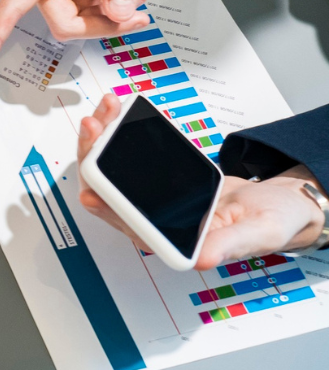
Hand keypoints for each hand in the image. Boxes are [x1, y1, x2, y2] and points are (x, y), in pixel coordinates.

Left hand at [76, 95, 323, 269]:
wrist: (279, 204)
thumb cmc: (271, 223)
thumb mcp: (258, 233)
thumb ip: (230, 245)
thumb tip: (202, 259)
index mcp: (175, 243)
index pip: (130, 226)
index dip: (107, 208)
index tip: (89, 190)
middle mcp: (157, 222)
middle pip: (111, 193)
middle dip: (96, 159)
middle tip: (94, 127)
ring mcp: (154, 199)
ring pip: (114, 170)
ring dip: (105, 141)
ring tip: (105, 110)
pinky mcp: (158, 179)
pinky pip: (129, 157)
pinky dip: (122, 133)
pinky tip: (118, 114)